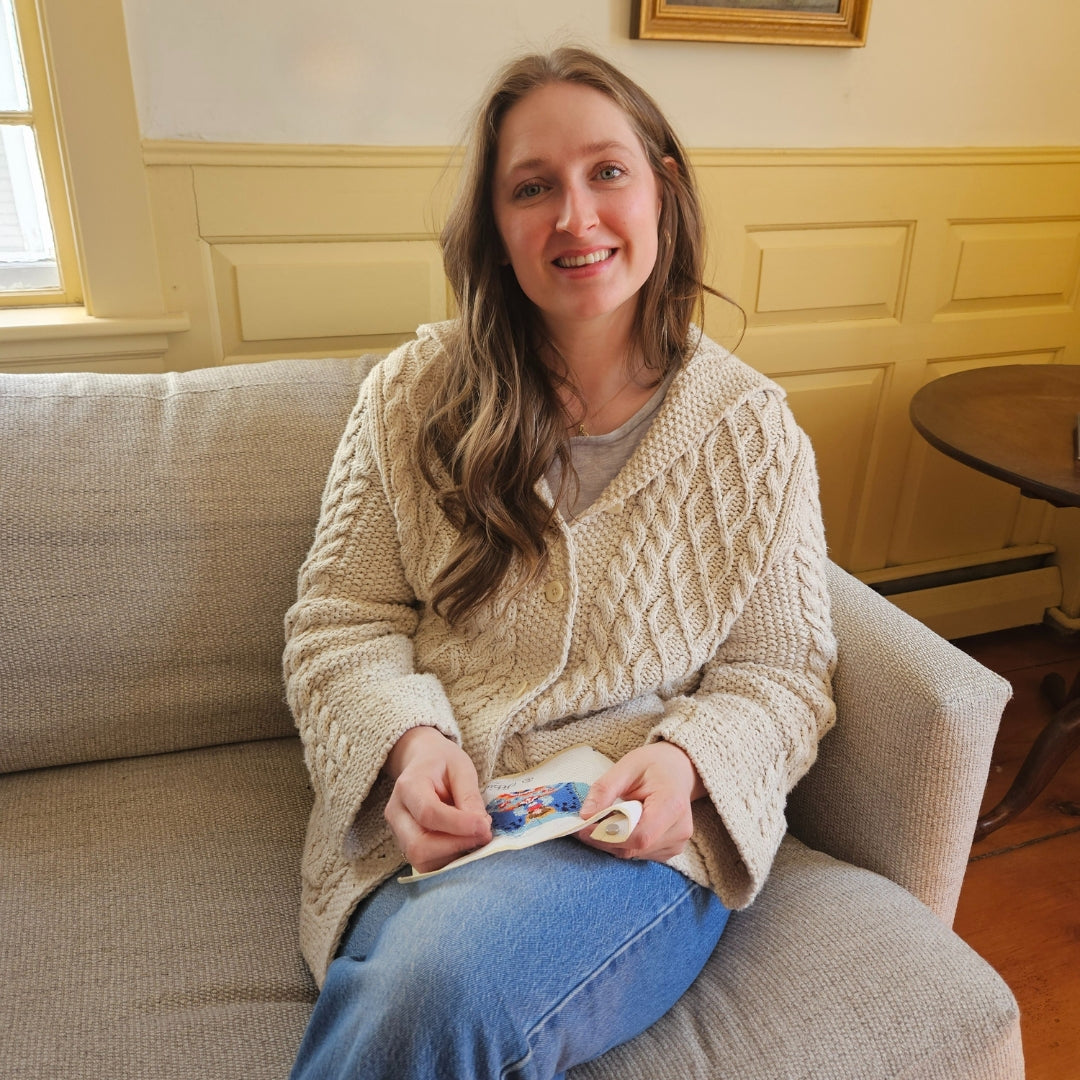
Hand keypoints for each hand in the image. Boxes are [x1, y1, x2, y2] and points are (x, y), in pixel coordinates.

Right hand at [383, 727, 491, 873]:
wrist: (422, 762)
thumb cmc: (443, 763)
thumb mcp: (461, 768)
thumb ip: (470, 797)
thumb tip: (481, 828)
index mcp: (408, 785)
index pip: (428, 814)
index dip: (459, 825)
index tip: (485, 827)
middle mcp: (396, 812)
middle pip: (418, 846)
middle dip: (456, 846)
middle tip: (484, 835)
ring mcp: (397, 832)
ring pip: (421, 860)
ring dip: (454, 855)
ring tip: (475, 837)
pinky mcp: (405, 845)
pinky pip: (425, 865)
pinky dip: (448, 860)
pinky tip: (464, 844)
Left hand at [577, 742, 704, 862]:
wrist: (678, 770)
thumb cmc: (653, 766)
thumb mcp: (627, 766)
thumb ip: (605, 789)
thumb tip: (585, 815)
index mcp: (672, 805)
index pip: (640, 835)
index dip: (608, 836)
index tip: (583, 827)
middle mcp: (680, 829)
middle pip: (634, 847)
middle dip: (604, 838)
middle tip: (585, 823)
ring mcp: (677, 843)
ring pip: (633, 853)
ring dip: (611, 841)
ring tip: (604, 819)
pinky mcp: (671, 850)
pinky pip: (639, 854)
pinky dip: (622, 843)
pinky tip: (620, 825)